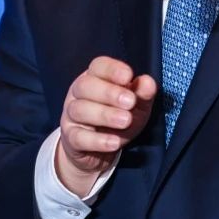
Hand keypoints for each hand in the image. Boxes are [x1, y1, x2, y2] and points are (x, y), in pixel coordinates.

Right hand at [56, 56, 156, 196]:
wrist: (99, 152)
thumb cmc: (118, 121)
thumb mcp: (136, 107)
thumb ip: (143, 94)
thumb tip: (148, 82)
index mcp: (95, 78)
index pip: (98, 66)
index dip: (112, 69)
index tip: (129, 76)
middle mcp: (79, 93)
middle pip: (85, 85)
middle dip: (109, 92)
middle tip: (130, 102)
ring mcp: (71, 116)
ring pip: (80, 110)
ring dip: (105, 115)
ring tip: (126, 121)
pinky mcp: (70, 138)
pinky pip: (79, 137)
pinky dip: (97, 140)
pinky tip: (114, 142)